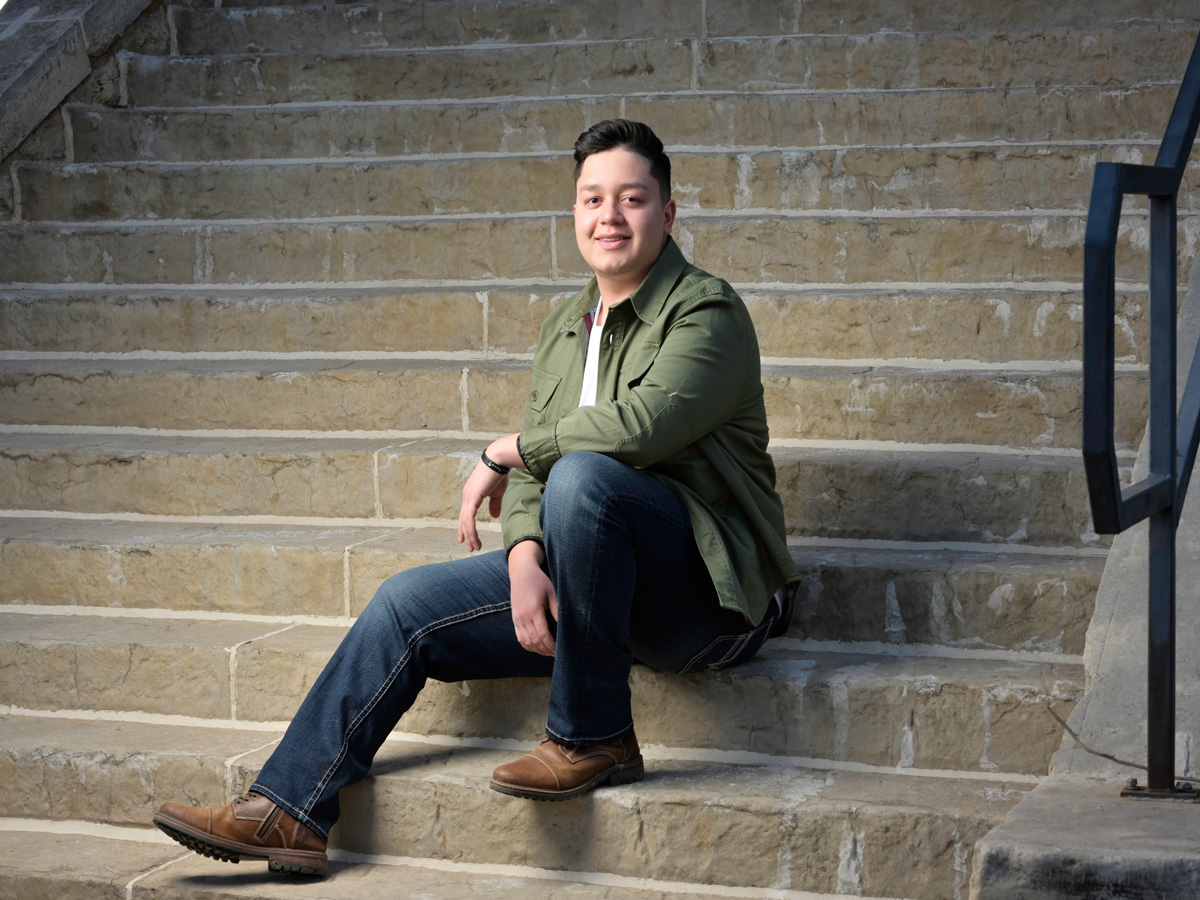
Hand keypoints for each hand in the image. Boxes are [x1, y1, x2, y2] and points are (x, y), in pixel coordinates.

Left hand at [457, 460, 506, 551]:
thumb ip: (494, 504)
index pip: (466, 514)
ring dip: (470, 536)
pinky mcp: (472, 498)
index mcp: (471, 494)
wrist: (499, 460)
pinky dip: (471, 530)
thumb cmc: (499, 473)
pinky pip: (469, 519)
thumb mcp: (497, 492)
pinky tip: (474, 538)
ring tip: (474, 547)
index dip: (465, 527)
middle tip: (470, 547)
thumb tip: (494, 516)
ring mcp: (468, 497)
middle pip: (463, 520)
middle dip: (466, 535)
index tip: (466, 539)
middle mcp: (467, 496)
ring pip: (465, 522)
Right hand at [508, 540, 556, 655]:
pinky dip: (528, 646)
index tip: (560, 650)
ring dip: (538, 650)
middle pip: (534, 640)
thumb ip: (557, 609)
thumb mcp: (552, 592)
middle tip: (557, 654)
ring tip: (549, 652)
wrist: (521, 572)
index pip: (542, 634)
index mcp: (533, 610)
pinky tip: (538, 647)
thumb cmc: (539, 581)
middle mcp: (522, 616)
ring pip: (526, 642)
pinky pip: (520, 638)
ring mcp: (517, 619)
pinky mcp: (514, 619)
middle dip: (546, 650)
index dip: (551, 645)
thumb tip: (565, 625)